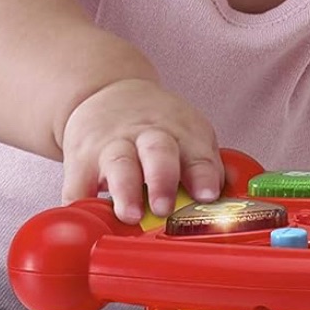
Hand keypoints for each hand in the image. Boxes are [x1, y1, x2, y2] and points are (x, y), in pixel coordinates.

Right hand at [59, 79, 224, 220]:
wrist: (108, 93)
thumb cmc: (157, 126)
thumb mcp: (190, 134)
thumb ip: (206, 167)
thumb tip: (231, 198)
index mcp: (183, 134)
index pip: (198, 155)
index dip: (203, 175)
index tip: (208, 195)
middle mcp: (148, 136)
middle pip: (158, 153)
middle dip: (162, 180)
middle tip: (164, 208)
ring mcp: (112, 146)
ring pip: (120, 164)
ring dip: (126, 191)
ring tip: (129, 215)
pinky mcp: (81, 160)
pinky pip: (78, 184)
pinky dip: (80, 202)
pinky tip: (86, 217)